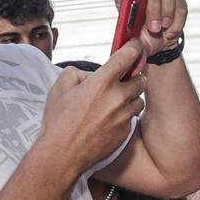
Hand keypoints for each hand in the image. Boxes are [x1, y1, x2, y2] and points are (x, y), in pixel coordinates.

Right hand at [41, 43, 146, 176]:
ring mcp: (124, 115)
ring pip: (139, 100)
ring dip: (130, 98)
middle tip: (123, 80)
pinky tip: (109, 119)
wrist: (63, 154)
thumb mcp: (60, 87)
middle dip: (134, 77)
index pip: (127, 56)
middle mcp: (118, 97)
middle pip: (140, 79)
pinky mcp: (126, 131)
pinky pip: (132, 117)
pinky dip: (125, 115)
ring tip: (113, 103)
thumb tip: (92, 74)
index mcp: (102, 82)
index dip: (135, 48)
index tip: (137, 46)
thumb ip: (78, 73)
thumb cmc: (59, 121)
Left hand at [118, 0, 188, 60]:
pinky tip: (171, 31)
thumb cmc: (142, 40)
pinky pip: (181, 5)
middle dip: (154, 8)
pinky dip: (178, 21)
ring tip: (165, 28)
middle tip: (154, 27)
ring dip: (168, 11)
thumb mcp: (134, 45)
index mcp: (127, 0)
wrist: (158, 44)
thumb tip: (132, 42)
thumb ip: (131, 43)